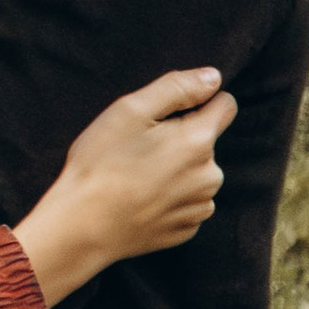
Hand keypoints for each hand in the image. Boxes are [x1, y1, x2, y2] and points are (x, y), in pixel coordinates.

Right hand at [15, 68, 237, 307]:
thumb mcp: (130, 110)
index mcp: (199, 141)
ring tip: (135, 176)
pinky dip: (168, 198)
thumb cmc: (101, 164)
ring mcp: (199, 207)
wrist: (83, 227)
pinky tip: (139, 199)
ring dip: (175, 170)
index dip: (197, 102)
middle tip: (137, 149)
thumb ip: (177, 88)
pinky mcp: (186, 229)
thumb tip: (213, 78)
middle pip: (205, 142)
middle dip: (180, 139)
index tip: (166, 114)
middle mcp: (210, 176)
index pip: (225, 106)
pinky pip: (185, 203)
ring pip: (196, 174)